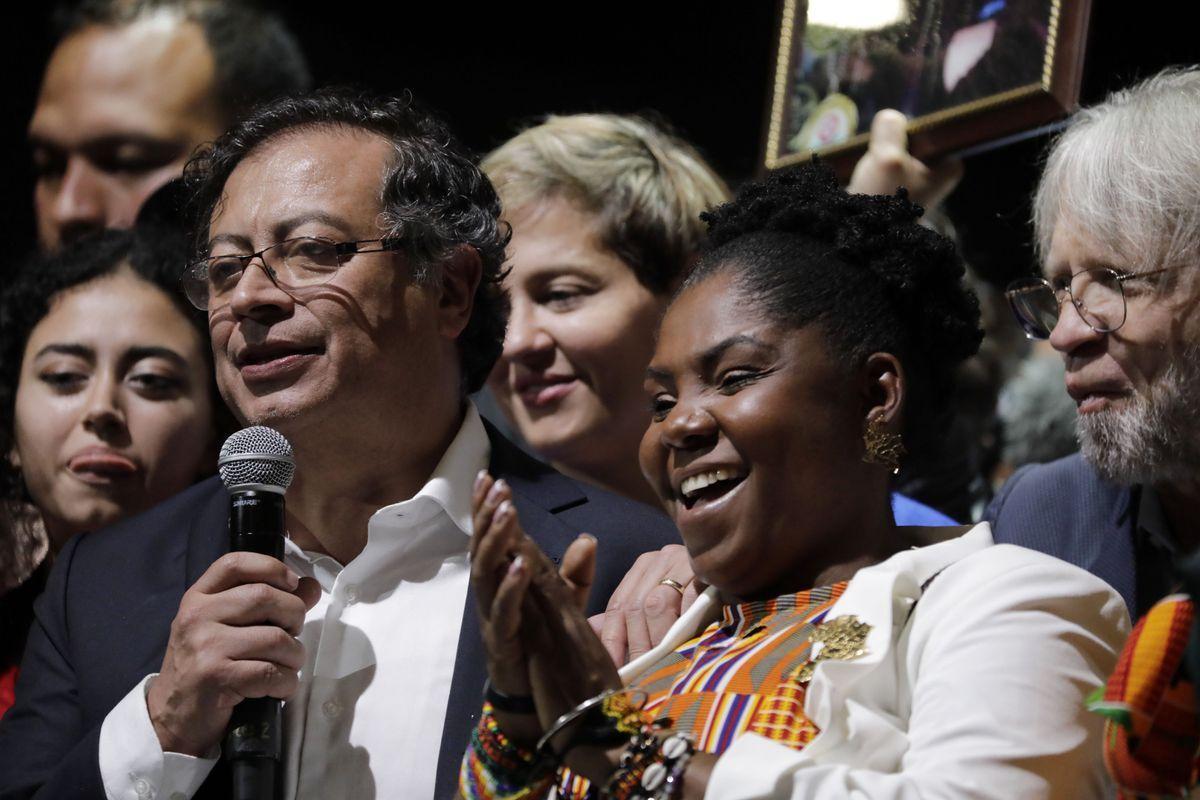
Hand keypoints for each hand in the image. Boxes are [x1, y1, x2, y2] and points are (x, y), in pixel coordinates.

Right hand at [147, 552, 319, 755]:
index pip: (235, 563)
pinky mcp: (216, 677)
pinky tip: (279, 687)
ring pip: (276, 638)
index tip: (292, 584)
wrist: (173, 717)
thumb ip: (269, 604)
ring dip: (294, 656)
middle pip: (265, 597)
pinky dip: (286, 682)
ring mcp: (205, 646)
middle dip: (294, 616)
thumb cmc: (207, 666)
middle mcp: (197, 616)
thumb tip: (311, 586)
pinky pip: (271, 672)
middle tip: (292, 635)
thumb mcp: (227, 627)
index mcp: (198, 598)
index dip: (271, 567)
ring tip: (287, 665)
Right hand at [470, 471, 602, 743]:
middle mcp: (490, 595)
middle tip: (498, 488)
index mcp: (502, 581)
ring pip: (484, 574)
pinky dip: (511, 587)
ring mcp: (491, 617)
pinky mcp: (501, 641)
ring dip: (495, 542)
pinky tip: (521, 564)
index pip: (490, 537)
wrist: (535, 696)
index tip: (489, 475)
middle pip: (481, 548)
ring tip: (508, 514)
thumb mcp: (565, 603)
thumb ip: (575, 572)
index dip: (486, 508)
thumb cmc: (544, 644)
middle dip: (487, 516)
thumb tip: (588, 537)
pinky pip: (502, 611)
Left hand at [590, 545, 700, 665]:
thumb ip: (625, 619)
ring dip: (659, 639)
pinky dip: (687, 624)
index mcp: (642, 569)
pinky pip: (690, 598)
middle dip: (637, 646)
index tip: (615, 672)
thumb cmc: (695, 601)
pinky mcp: (706, 567)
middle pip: (635, 607)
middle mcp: (658, 560)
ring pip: (656, 604)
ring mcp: (682, 560)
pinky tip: (688, 644)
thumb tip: (591, 632)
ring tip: (663, 664)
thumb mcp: (655, 604)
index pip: (618, 608)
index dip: (613, 642)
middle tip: (643, 676)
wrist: (739, 564)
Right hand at [848, 109, 963, 209]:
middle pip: (912, 139)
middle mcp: (940, 173)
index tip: (891, 149)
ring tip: (874, 175)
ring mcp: (920, 181)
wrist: (862, 237)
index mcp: (950, 165)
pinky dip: (877, 169)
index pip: (929, 128)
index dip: (905, 132)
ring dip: (882, 158)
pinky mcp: (902, 189)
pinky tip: (870, 181)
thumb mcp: (887, 160)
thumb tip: (889, 118)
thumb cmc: (884, 202)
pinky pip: (889, 166)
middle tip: (880, 164)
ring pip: (897, 151)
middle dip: (892, 146)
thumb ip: (891, 128)